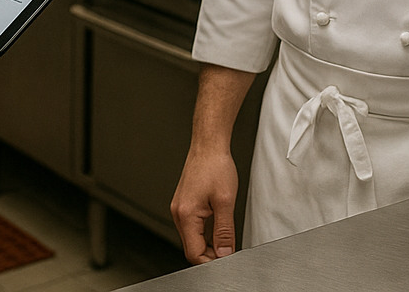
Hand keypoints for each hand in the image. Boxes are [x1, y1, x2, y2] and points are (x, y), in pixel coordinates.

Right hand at [171, 147, 239, 263]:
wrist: (208, 146)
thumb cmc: (215, 166)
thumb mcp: (225, 201)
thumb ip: (224, 231)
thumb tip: (224, 253)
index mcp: (186, 215)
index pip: (194, 253)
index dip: (211, 261)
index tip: (226, 259)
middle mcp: (179, 213)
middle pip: (192, 248)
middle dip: (211, 253)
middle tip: (229, 249)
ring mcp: (180, 209)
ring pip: (193, 238)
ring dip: (209, 242)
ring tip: (226, 235)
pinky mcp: (184, 205)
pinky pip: (193, 226)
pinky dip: (206, 231)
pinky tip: (218, 224)